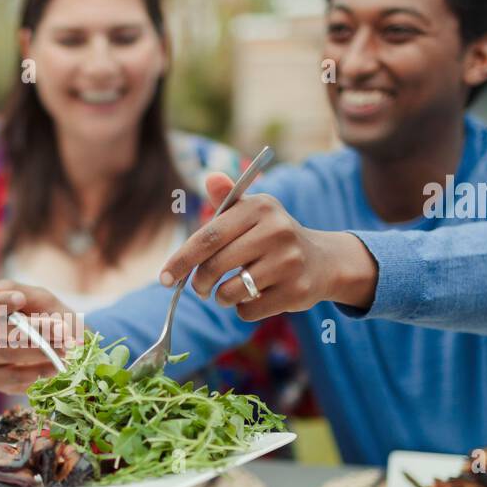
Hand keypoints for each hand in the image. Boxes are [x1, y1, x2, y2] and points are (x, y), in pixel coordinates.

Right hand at [0, 279, 81, 392]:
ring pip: (5, 352)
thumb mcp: (42, 299)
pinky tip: (55, 367)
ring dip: (38, 350)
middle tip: (60, 329)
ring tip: (64, 348)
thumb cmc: (51, 318)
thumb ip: (19, 291)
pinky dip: (37, 371)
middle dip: (30, 329)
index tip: (20, 299)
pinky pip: (12, 377)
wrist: (69, 347)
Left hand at [159, 174, 377, 319]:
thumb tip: (210, 177)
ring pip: (230, 292)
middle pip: (216, 265)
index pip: (208, 236)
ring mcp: (288, 262)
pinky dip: (241, 309)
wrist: (322, 261)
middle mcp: (277, 231)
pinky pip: (248, 310)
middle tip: (197, 288)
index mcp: (260, 207)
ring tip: (227, 291)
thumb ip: (228, 198)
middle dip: (198, 282)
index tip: (165, 278)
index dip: (181, 259)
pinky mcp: (295, 291)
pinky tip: (253, 297)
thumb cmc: (273, 236)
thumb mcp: (253, 212)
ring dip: (220, 298)